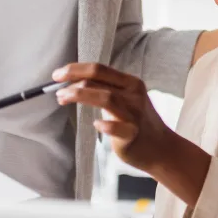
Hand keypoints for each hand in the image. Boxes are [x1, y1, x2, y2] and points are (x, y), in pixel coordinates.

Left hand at [53, 63, 211, 204]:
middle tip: (56, 87)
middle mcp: (134, 94)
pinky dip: (105, 124)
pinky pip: (117, 127)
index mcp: (130, 83)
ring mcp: (134, 113)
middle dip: (74, 80)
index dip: (76, 69)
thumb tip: (73, 84)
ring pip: (106, 98)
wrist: (161, 149)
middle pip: (100, 78)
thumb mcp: (125, 100)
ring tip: (63, 98)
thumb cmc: (137, 123)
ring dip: (80, 95)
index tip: (58, 75)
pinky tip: (96, 124)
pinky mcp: (133, 133)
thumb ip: (104, 90)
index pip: (100, 68)